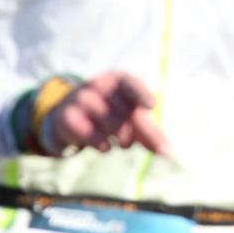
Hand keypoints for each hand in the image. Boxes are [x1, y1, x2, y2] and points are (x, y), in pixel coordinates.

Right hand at [44, 71, 169, 155]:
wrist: (66, 117)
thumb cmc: (105, 115)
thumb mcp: (127, 117)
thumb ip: (148, 132)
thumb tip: (167, 152)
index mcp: (116, 79)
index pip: (131, 84)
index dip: (141, 95)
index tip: (151, 106)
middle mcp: (97, 85)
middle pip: (124, 111)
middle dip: (137, 132)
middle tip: (136, 144)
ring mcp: (80, 99)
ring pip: (109, 123)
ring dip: (120, 139)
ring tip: (121, 144)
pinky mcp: (67, 117)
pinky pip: (89, 133)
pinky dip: (101, 144)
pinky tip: (104, 147)